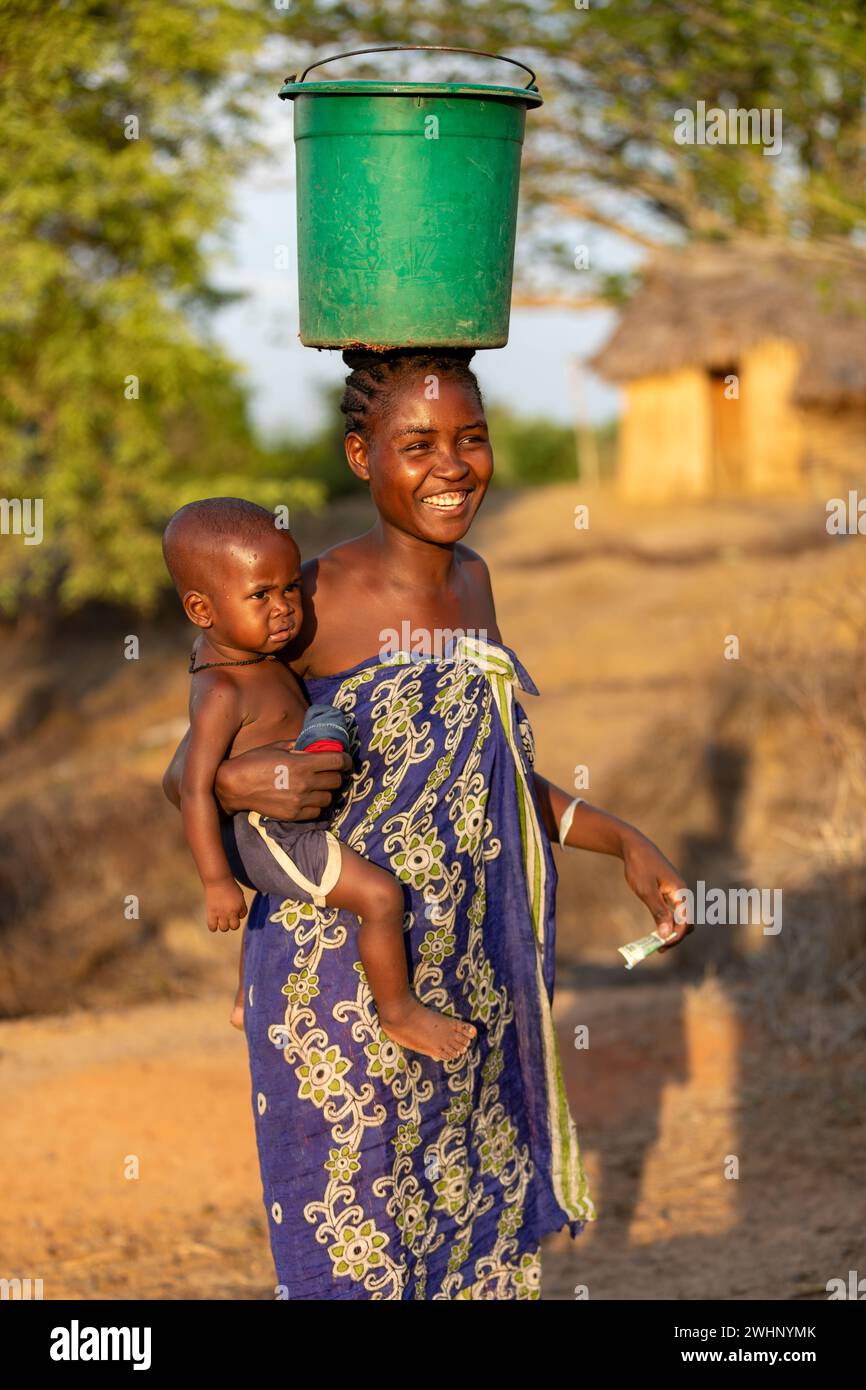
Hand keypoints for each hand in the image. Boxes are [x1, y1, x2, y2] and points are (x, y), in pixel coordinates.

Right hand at [205, 879, 247, 932]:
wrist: (218, 880)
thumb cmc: (229, 884)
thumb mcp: (239, 893)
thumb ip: (240, 903)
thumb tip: (237, 911)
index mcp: (240, 906)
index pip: (243, 916)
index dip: (239, 913)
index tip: (234, 908)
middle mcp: (232, 912)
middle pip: (235, 926)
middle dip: (232, 923)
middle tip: (228, 917)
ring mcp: (221, 914)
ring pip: (224, 928)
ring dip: (223, 925)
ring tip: (220, 919)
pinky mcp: (211, 913)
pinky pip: (212, 927)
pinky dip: (213, 927)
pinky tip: (213, 922)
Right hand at [213, 740, 351, 818]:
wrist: (234, 786)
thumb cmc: (255, 761)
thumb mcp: (278, 747)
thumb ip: (300, 746)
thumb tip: (317, 746)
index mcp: (302, 764)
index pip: (337, 762)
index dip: (346, 760)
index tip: (346, 760)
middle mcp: (305, 783)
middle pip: (336, 780)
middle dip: (336, 774)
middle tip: (331, 772)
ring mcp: (300, 801)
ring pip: (329, 798)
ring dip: (327, 791)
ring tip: (319, 786)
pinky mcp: (293, 815)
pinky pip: (316, 812)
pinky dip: (316, 805)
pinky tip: (309, 798)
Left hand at [621, 830, 692, 950]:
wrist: (634, 846)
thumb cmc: (640, 866)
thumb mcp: (646, 890)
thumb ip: (658, 912)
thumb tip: (667, 934)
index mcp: (680, 892)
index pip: (685, 921)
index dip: (676, 936)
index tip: (661, 946)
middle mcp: (681, 893)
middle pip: (686, 922)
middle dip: (675, 937)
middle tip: (658, 949)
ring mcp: (675, 893)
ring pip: (679, 918)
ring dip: (670, 932)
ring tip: (656, 943)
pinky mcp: (668, 892)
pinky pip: (672, 912)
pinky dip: (666, 922)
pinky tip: (655, 930)